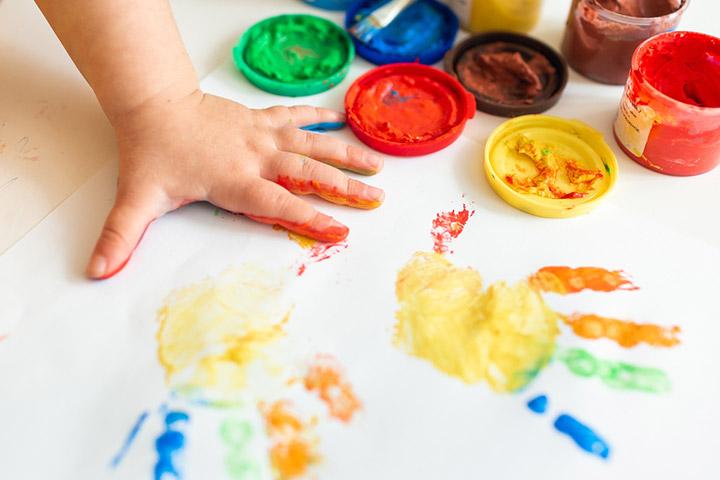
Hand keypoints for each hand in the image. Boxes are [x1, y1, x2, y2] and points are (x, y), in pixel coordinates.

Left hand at [86, 90, 384, 278]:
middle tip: (376, 200)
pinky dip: (317, 117)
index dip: (310, 217)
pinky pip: (294, 116)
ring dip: (345, 153)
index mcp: (234, 180)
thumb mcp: (138, 196)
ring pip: (311, 143)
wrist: (153, 103)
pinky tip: (339, 120)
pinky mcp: (259, 120)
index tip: (341, 231)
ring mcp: (260, 135)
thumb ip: (122, 235)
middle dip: (345, 188)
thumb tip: (99, 270)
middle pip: (308, 172)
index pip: (279, 202)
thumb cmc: (152, 151)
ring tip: (377, 164)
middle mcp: (255, 157)